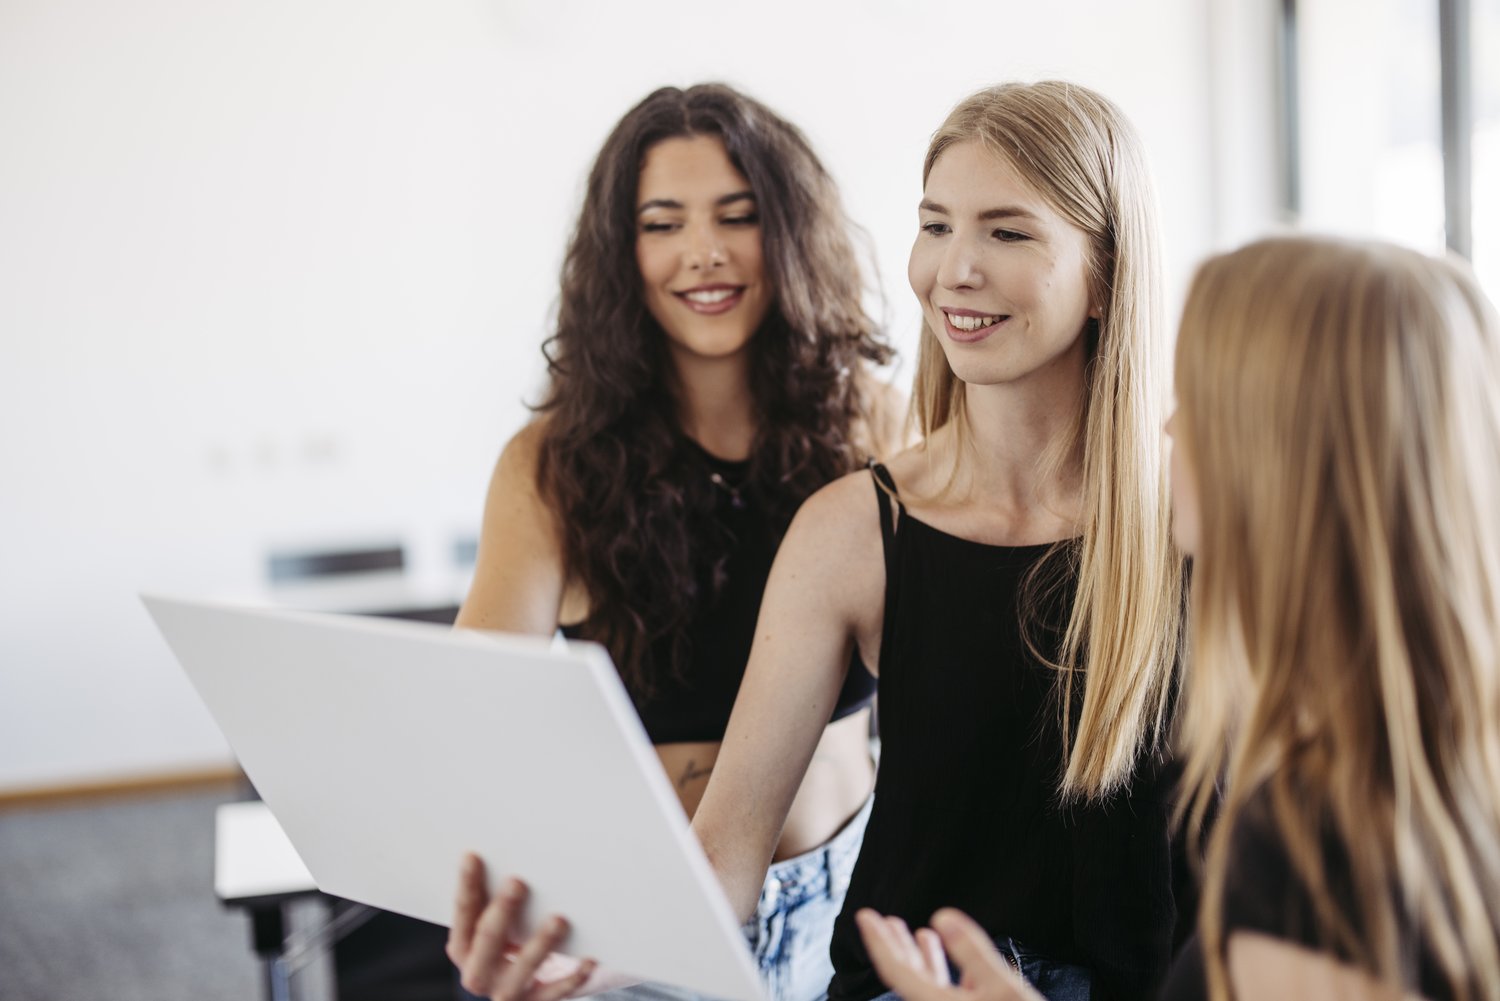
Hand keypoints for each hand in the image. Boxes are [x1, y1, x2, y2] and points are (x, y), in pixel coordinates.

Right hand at [447, 853, 597, 1000]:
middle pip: (488, 939)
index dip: (467, 886)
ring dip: (540, 944)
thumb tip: (511, 851)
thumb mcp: (489, 928)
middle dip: (503, 910)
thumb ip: (493, 900)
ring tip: (559, 920)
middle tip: (518, 883)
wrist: (511, 994)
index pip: (463, 913)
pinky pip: (553, 993)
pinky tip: (587, 961)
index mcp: (463, 948)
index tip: (473, 857)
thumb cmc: (503, 946)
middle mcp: (478, 972)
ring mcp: (506, 991)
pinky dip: (572, 978)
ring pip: (521, 969)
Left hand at [854, 908, 1044, 1000]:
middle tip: (879, 918)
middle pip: (906, 977)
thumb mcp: (1004, 988)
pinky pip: (945, 992)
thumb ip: (972, 953)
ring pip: (927, 984)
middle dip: (894, 945)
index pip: (896, 971)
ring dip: (921, 956)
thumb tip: (941, 916)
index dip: (878, 942)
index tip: (864, 917)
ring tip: (918, 931)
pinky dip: (944, 970)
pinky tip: (951, 956)